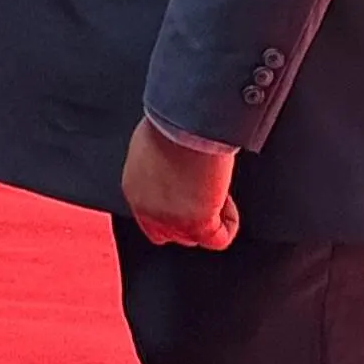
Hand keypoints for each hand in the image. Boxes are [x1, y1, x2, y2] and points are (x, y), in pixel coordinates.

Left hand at [121, 117, 239, 248]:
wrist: (185, 124)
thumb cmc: (171, 125)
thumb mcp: (153, 148)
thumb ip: (158, 169)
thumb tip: (174, 172)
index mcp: (135, 188)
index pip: (151, 216)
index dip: (174, 208)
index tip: (188, 192)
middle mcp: (147, 208)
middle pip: (170, 233)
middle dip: (189, 218)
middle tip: (204, 195)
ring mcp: (171, 218)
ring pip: (193, 237)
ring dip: (209, 219)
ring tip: (216, 192)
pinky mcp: (196, 222)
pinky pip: (218, 239)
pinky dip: (228, 224)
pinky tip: (227, 201)